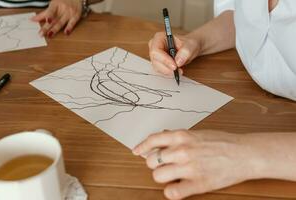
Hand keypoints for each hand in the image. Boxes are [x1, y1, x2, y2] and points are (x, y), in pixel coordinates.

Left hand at [32, 0, 82, 36]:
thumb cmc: (63, 1)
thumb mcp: (53, 5)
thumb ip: (44, 13)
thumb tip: (33, 19)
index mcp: (56, 4)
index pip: (50, 11)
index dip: (48, 16)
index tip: (44, 20)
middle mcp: (63, 8)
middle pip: (54, 19)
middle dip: (47, 27)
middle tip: (41, 33)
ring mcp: (69, 13)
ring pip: (61, 22)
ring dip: (55, 29)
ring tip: (50, 34)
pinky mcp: (76, 16)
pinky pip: (72, 23)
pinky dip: (69, 28)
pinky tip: (66, 33)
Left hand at [133, 130, 263, 199]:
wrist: (244, 153)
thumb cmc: (222, 142)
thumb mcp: (197, 133)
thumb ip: (177, 137)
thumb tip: (160, 140)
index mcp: (182, 136)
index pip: (152, 140)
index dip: (141, 146)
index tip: (136, 151)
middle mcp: (182, 151)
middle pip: (151, 161)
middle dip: (154, 163)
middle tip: (163, 164)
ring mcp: (189, 168)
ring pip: (158, 176)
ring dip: (162, 177)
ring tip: (172, 175)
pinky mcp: (198, 184)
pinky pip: (172, 192)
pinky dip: (171, 191)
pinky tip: (177, 187)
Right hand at [148, 32, 200, 75]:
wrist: (190, 49)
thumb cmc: (188, 44)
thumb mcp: (190, 45)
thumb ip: (185, 51)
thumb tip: (178, 62)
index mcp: (159, 37)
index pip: (156, 50)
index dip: (164, 60)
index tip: (175, 66)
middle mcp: (154, 46)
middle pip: (155, 60)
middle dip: (167, 68)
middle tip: (179, 70)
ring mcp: (155, 56)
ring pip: (157, 68)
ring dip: (168, 72)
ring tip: (180, 71)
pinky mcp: (158, 63)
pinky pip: (160, 71)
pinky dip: (168, 73)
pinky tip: (176, 72)